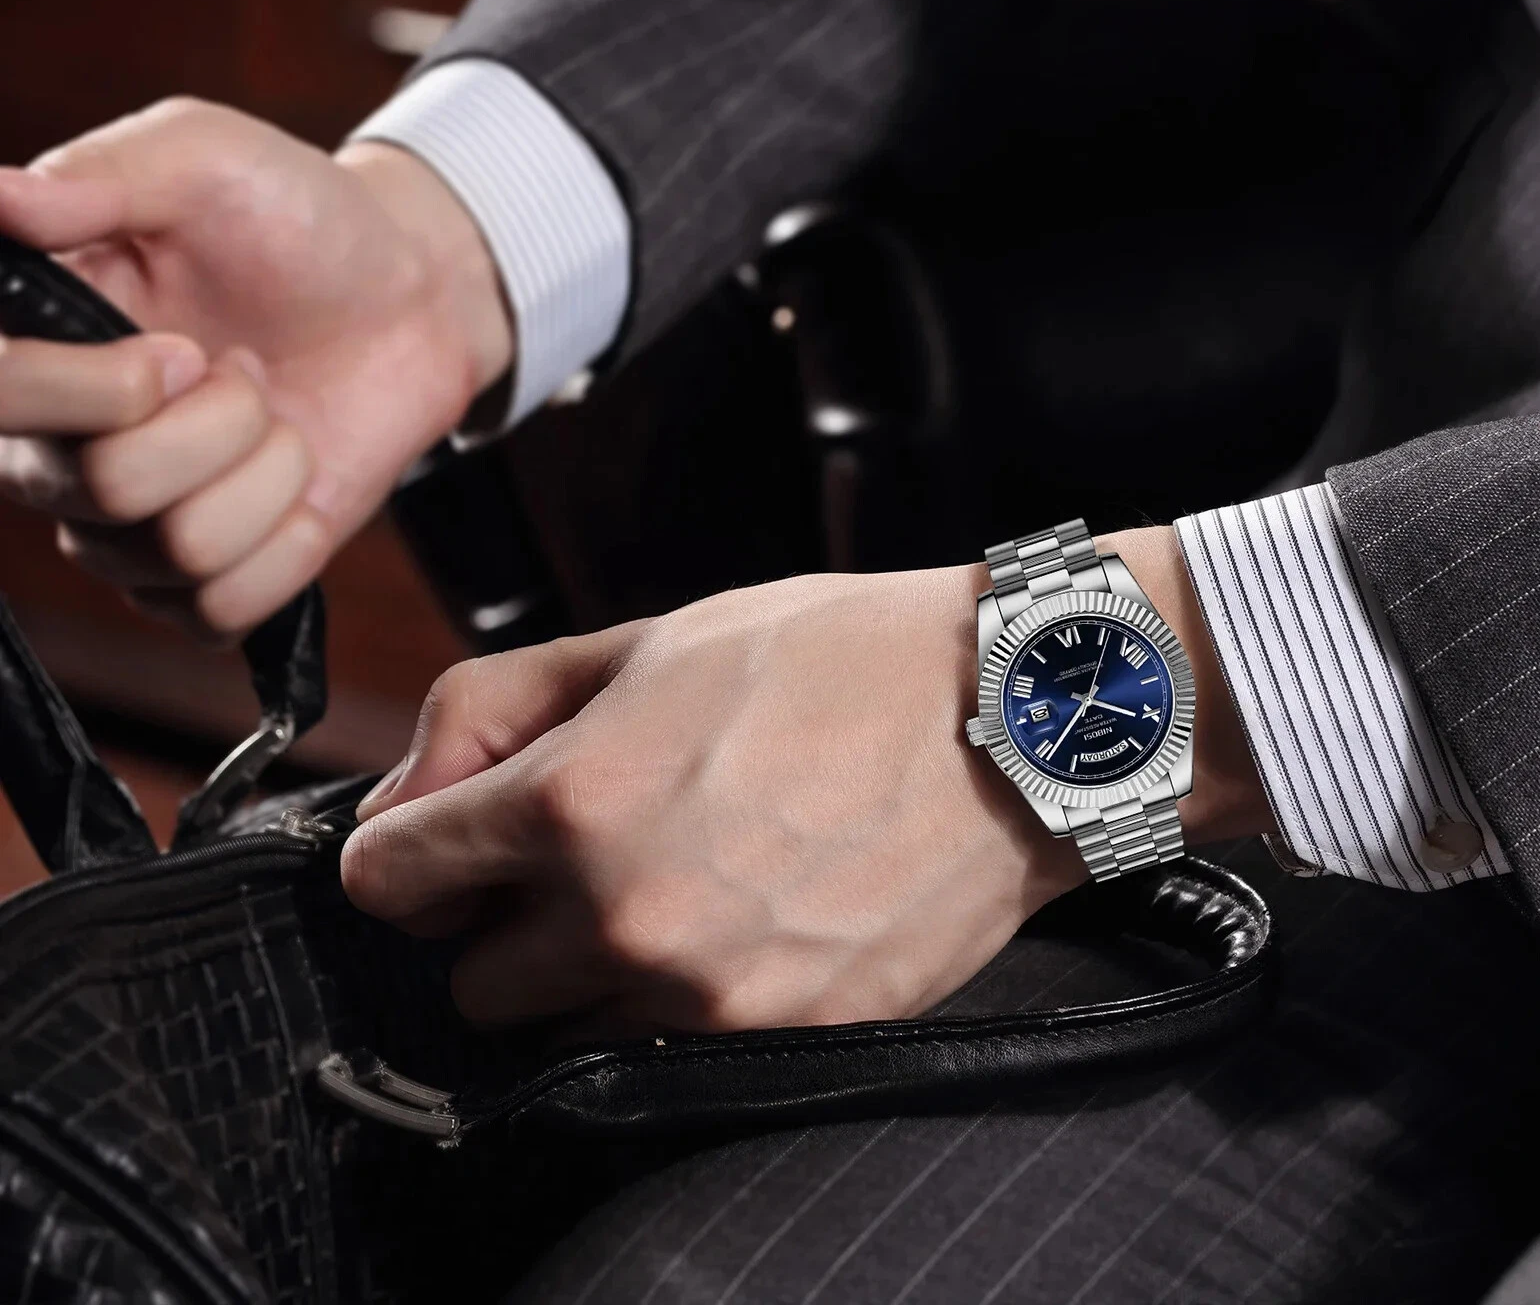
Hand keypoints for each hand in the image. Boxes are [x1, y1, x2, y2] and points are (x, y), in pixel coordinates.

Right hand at [0, 99, 511, 634]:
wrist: (411, 293)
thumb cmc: (296, 218)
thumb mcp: (201, 160)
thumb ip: (96, 180)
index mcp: (36, 343)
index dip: (91, 393)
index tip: (180, 350)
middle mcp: (60, 448)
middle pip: (104, 490)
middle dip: (219, 421)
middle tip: (248, 367)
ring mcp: (133, 527)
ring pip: (179, 552)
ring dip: (268, 472)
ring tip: (278, 414)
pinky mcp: (212, 579)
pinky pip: (224, 610)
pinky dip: (289, 545)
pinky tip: (301, 486)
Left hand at [342, 529, 1275, 1033]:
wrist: (1008, 719)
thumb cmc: (833, 659)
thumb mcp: (644, 640)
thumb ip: (491, 709)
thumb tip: (397, 797)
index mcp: (573, 800)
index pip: (388, 881)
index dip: (404, 853)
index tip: (439, 842)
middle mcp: (624, 916)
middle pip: (469, 982)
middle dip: (498, 923)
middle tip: (576, 854)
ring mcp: (704, 992)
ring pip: (567, 1024)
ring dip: (590, 966)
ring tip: (681, 874)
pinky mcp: (778, 1033)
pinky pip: (670, 1042)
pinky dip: (678, 992)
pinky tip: (747, 910)